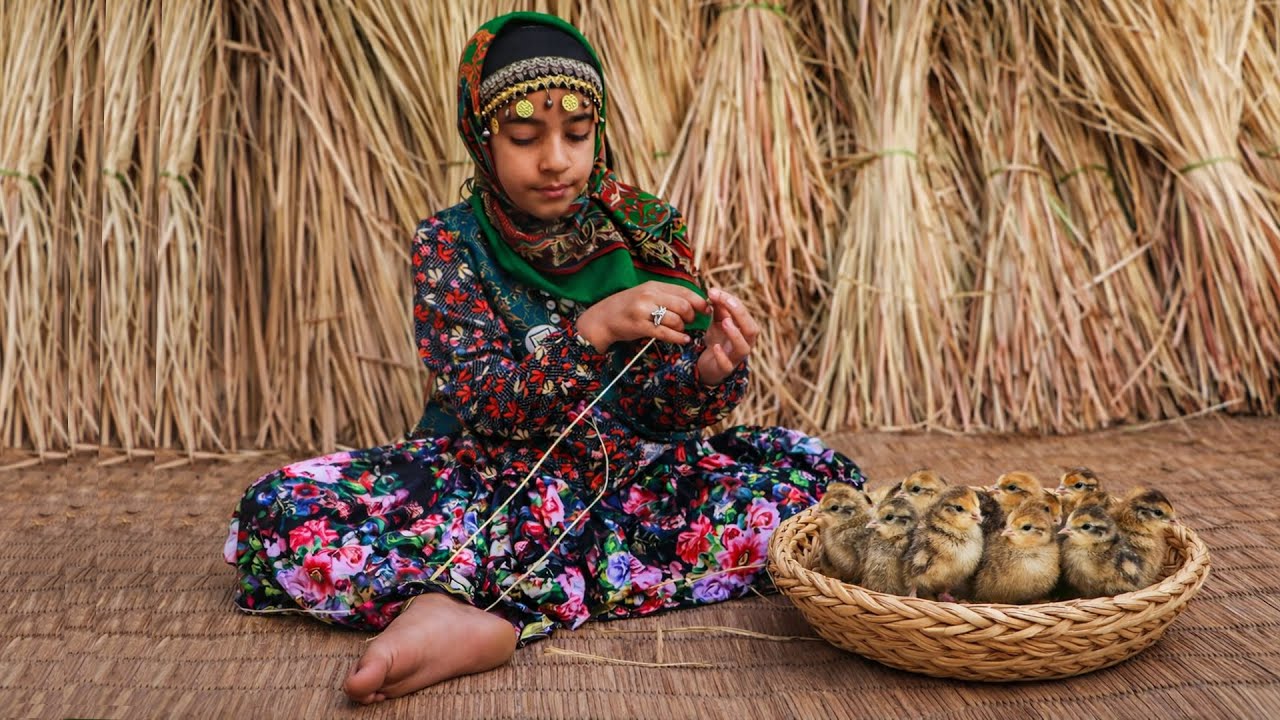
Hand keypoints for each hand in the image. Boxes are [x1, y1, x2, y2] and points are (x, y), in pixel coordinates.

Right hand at [576, 281, 709, 351]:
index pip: (684, 290)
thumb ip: (666, 296)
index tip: (706, 309)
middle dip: (691, 316)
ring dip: (683, 328)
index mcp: (653, 285)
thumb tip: (692, 302)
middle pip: (683, 305)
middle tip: (690, 322)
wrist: (602, 318)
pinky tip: (683, 340)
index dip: (699, 301)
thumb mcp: (646, 295)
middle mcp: (649, 295)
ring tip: (681, 331)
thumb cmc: (627, 308)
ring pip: (675, 319)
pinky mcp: (639, 326)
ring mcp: (643, 310)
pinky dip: (678, 338)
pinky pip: (665, 333)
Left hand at [697, 288, 757, 385]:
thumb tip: (714, 291)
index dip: (731, 301)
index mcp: (745, 330)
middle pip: (751, 330)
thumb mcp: (717, 322)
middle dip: (740, 314)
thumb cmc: (717, 340)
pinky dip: (722, 356)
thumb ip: (718, 308)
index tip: (713, 291)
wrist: (708, 364)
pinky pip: (727, 365)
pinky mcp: (725, 369)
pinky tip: (715, 347)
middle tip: (725, 301)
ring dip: (735, 334)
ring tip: (724, 322)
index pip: (744, 313)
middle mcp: (745, 343)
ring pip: (743, 348)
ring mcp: (736, 357)